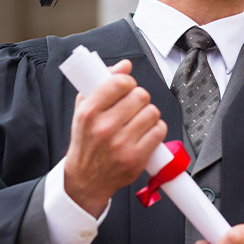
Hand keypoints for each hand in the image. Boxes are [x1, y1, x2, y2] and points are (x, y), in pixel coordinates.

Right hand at [63, 59, 166, 216]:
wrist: (86, 178)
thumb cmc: (86, 141)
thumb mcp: (83, 109)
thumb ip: (102, 84)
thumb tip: (125, 65)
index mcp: (89, 113)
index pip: (119, 83)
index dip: (128, 82)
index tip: (127, 87)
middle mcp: (104, 128)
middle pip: (140, 96)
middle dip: (139, 98)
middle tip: (133, 105)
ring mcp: (121, 145)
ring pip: (152, 112)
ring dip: (149, 113)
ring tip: (139, 120)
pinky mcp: (136, 159)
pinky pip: (159, 131)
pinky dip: (156, 129)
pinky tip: (145, 132)